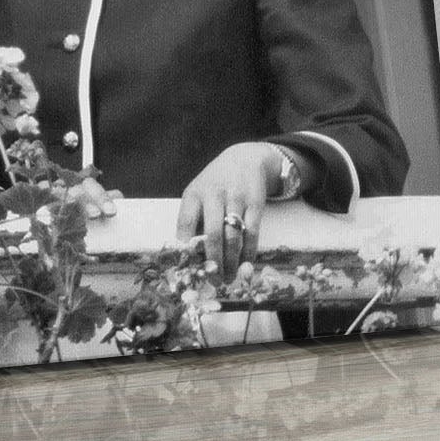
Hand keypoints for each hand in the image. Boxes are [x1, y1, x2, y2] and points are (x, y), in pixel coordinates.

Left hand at [176, 142, 282, 280]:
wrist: (244, 159)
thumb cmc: (215, 183)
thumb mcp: (198, 192)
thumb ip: (193, 217)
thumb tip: (189, 253)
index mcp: (193, 193)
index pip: (184, 222)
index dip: (185, 247)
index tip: (187, 267)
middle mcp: (213, 194)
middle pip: (212, 234)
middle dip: (213, 262)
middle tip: (214, 281)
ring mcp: (235, 198)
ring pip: (233, 237)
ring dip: (232, 262)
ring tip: (229, 278)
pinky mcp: (255, 203)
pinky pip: (252, 233)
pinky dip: (249, 253)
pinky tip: (246, 264)